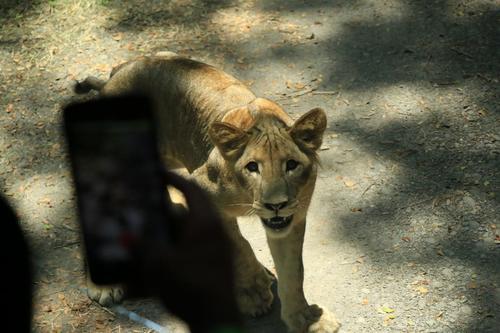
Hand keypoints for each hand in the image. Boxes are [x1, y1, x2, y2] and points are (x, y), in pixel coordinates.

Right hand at [132, 172, 240, 331]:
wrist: (216, 318)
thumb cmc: (189, 286)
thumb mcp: (159, 265)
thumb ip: (142, 247)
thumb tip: (126, 236)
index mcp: (205, 223)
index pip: (192, 190)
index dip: (175, 179)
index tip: (159, 173)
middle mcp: (216, 230)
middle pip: (192, 211)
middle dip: (169, 210)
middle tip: (151, 208)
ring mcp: (220, 247)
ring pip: (194, 229)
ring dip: (174, 230)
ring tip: (153, 234)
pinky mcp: (219, 262)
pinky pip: (198, 245)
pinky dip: (182, 245)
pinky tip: (166, 257)